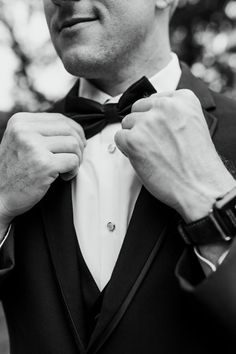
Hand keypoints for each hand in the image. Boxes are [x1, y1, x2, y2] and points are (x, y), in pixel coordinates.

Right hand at [0, 112, 85, 226]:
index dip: (74, 131)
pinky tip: (64, 176)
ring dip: (77, 159)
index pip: (59, 118)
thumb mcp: (20, 141)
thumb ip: (41, 131)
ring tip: (67, 168)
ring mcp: (34, 147)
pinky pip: (73, 161)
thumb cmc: (14, 171)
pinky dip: (73, 170)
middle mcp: (25, 131)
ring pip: (74, 144)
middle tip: (74, 159)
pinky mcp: (44, 165)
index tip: (75, 145)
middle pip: (69, 130)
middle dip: (78, 145)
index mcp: (20, 122)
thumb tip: (74, 128)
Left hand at [115, 90, 235, 221]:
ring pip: (127, 122)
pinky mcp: (134, 139)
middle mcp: (165, 106)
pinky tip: (142, 158)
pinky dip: (127, 149)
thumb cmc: (197, 163)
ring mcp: (148, 122)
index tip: (160, 131)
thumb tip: (150, 113)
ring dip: (134, 137)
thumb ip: (173, 114)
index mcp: (184, 99)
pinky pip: (119, 137)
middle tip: (154, 144)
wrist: (200, 186)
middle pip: (138, 108)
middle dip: (142, 125)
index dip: (154, 117)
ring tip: (152, 153)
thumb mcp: (193, 125)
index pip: (154, 99)